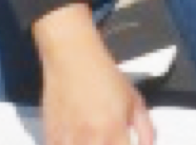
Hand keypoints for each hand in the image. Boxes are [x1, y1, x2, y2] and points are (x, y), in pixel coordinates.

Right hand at [33, 6, 153, 144]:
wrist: (72, 60)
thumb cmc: (103, 76)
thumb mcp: (135, 100)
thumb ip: (146, 129)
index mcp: (114, 131)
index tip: (125, 143)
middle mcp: (90, 139)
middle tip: (111, 139)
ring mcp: (68, 140)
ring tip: (95, 137)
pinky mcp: (50, 136)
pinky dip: (70, 144)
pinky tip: (78, 137)